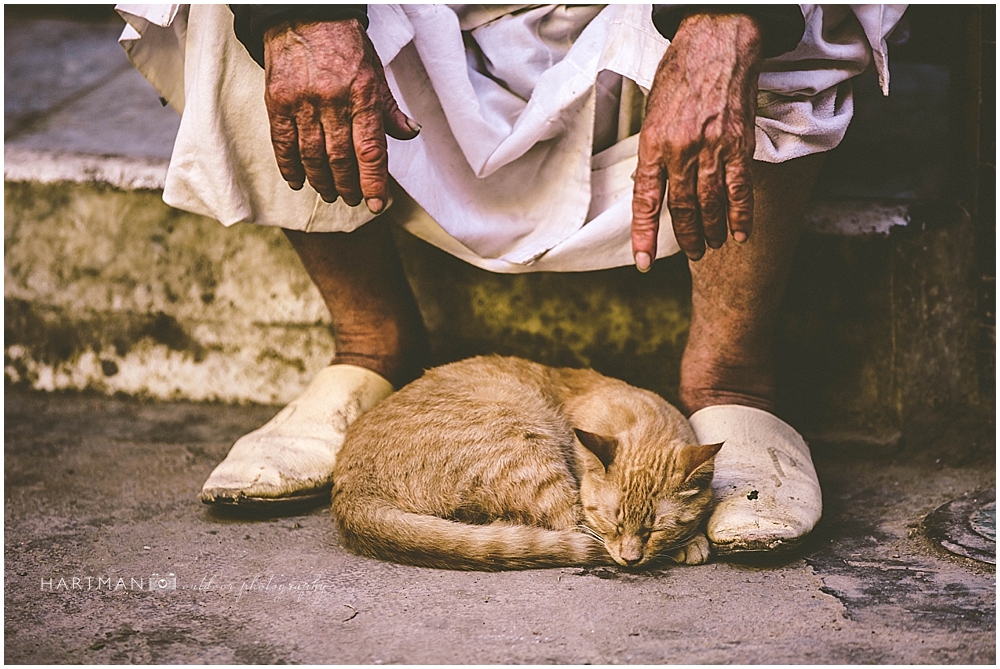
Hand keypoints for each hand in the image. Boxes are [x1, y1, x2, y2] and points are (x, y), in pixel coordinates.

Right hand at [263, 19, 419, 212]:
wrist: (303, 14)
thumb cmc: (345, 45)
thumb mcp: (375, 72)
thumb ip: (389, 108)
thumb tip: (410, 133)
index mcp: (363, 95)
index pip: (370, 150)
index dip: (373, 182)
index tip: (375, 203)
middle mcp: (333, 101)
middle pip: (341, 159)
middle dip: (348, 186)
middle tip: (352, 199)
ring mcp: (303, 102)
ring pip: (312, 156)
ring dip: (322, 181)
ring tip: (329, 193)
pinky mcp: (278, 101)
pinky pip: (283, 143)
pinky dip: (290, 167)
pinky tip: (298, 181)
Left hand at [631, 12, 762, 268]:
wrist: (716, 43)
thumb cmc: (680, 75)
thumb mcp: (652, 113)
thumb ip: (654, 152)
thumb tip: (653, 186)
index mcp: (653, 144)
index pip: (645, 201)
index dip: (643, 235)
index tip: (643, 261)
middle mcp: (681, 151)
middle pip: (681, 208)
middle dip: (686, 237)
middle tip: (692, 252)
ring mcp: (712, 150)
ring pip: (710, 204)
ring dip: (712, 230)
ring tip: (711, 245)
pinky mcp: (739, 145)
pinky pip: (740, 189)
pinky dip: (741, 215)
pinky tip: (741, 233)